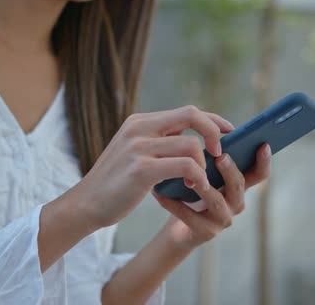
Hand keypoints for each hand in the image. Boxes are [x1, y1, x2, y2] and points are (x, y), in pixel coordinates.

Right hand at [69, 106, 234, 228]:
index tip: (228, 133)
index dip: (212, 121)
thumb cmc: (116, 183)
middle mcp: (139, 128)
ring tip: (199, 182)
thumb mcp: (135, 154)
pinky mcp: (141, 169)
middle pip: (191, 115)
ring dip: (204, 165)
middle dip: (214, 133)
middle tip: (220, 154)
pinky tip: (194, 188)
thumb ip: (159, 142)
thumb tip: (194, 140)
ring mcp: (138, 147)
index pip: (186, 112)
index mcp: (139, 122)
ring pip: (191, 145)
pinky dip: (197, 177)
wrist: (86, 204)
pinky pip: (185, 166)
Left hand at [153, 144, 270, 248]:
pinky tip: (159, 193)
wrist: (177, 229)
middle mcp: (235, 202)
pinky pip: (190, 216)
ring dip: (204, 187)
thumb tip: (202, 123)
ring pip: (217, 201)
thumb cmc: (191, 193)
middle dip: (230, 170)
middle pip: (238, 185)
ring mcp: (222, 220)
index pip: (258, 173)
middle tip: (220, 156)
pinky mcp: (205, 232)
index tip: (263, 144)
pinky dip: (174, 204)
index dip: (264, 161)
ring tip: (190, 176)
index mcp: (238, 185)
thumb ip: (208, 155)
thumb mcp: (203, 172)